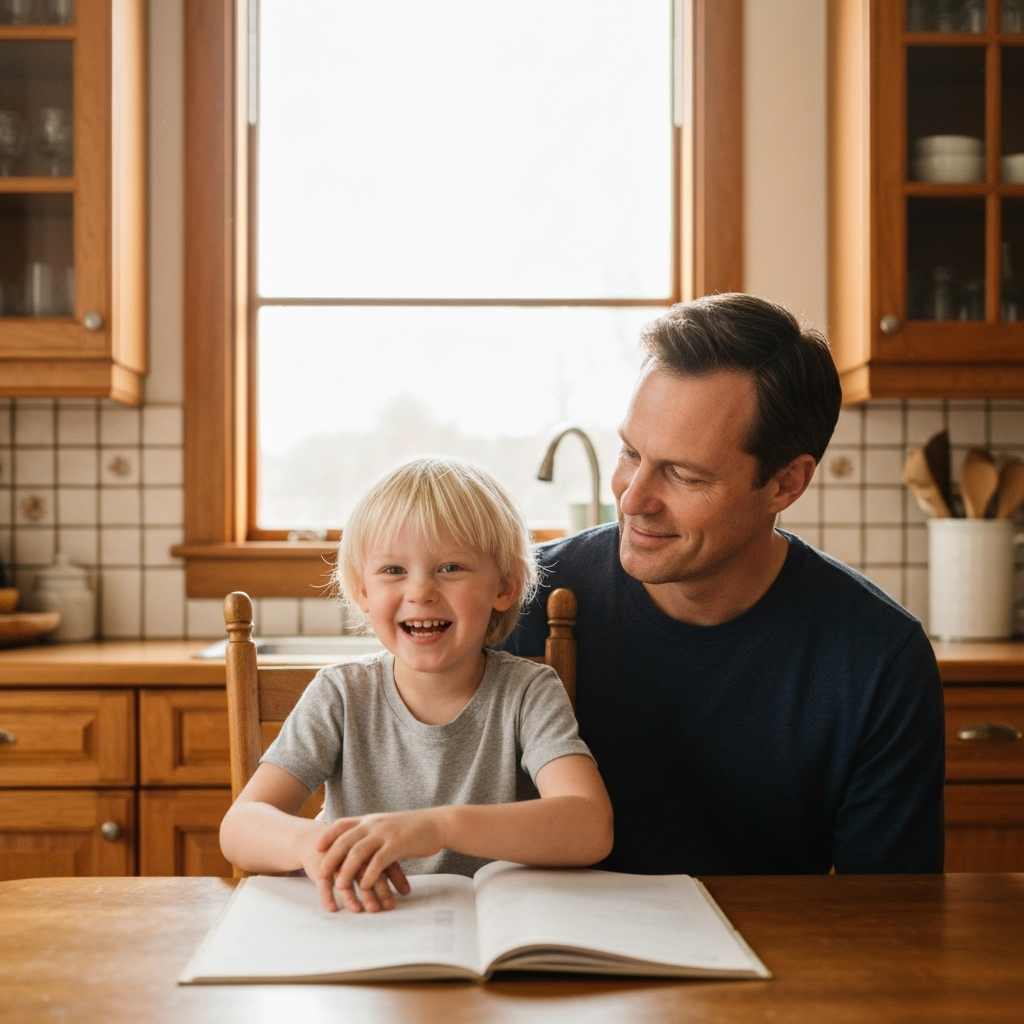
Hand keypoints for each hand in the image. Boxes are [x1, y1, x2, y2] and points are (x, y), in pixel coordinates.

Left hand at [313, 809, 443, 912]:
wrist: (436, 824)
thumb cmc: (412, 828)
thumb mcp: (387, 825)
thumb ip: (371, 832)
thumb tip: (356, 845)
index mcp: (370, 819)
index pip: (342, 824)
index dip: (328, 836)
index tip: (316, 848)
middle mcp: (374, 824)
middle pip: (345, 840)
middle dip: (331, 858)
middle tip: (321, 874)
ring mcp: (385, 833)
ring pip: (358, 852)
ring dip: (347, 870)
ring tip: (340, 886)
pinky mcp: (397, 845)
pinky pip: (378, 861)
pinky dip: (369, 875)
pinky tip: (365, 886)